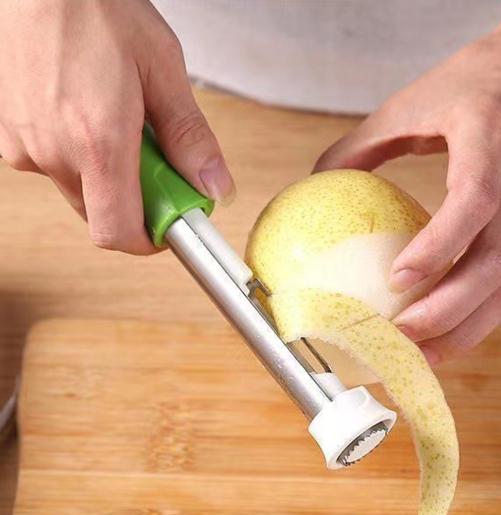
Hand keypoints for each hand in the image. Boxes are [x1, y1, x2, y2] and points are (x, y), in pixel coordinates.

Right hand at [0, 0, 233, 254]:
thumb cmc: (93, 7)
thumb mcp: (161, 69)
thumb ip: (189, 137)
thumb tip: (214, 186)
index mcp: (97, 142)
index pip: (118, 232)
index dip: (149, 239)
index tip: (171, 222)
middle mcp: (52, 153)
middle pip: (103, 214)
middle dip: (135, 198)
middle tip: (152, 156)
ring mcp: (23, 145)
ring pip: (80, 190)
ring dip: (107, 173)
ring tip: (117, 122)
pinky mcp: (6, 134)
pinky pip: (55, 166)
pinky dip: (79, 154)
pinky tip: (87, 114)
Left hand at [314, 1, 500, 363]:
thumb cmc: (472, 82)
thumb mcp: (407, 105)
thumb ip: (358, 146)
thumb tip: (314, 186)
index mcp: (490, 138)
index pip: (476, 199)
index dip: (441, 243)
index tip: (399, 278)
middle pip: (498, 260)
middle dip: (451, 309)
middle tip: (401, 336)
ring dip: (468, 326)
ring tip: (423, 356)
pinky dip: (481, 315)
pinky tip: (449, 334)